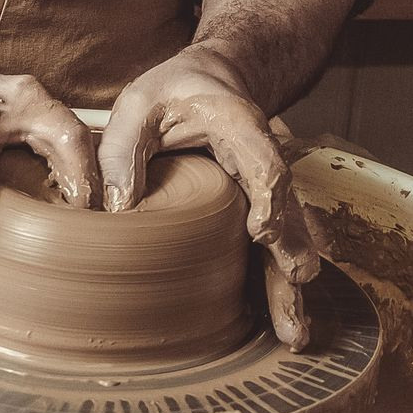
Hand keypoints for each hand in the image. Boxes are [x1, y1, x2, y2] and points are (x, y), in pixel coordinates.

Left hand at [104, 44, 322, 347]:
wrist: (214, 80)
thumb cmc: (172, 91)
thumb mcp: (137, 106)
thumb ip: (122, 151)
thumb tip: (116, 212)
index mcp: (239, 127)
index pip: (263, 163)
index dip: (266, 197)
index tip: (262, 233)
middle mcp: (264, 160)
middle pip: (286, 210)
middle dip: (290, 254)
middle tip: (296, 286)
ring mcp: (266, 190)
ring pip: (287, 238)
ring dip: (289, 284)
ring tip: (295, 332)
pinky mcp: (260, 211)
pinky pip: (275, 249)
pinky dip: (280, 284)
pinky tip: (287, 323)